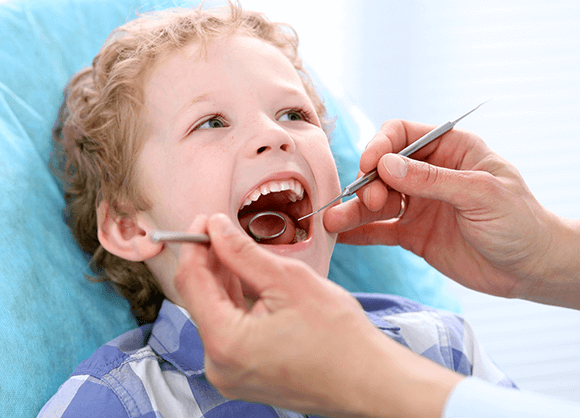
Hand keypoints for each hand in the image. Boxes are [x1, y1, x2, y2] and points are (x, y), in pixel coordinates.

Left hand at [173, 213, 461, 417]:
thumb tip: (216, 227)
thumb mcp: (289, 280)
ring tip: (238, 251)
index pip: (190, 282)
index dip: (194, 245)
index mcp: (225, 343)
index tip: (205, 220)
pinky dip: (236, 303)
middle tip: (222, 229)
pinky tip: (247, 280)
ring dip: (223, 280)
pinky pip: (229, 331)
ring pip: (214, 313)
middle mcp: (218, 365)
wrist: (368, 381)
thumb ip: (243, 252)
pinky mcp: (244, 375)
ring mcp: (230, 374)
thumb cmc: (340, 337)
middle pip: (199, 298)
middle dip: (209, 260)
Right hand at [324, 119, 578, 306]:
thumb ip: (432, 180)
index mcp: (449, 150)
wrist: (531, 268)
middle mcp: (429, 174)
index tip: (369, 165)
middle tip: (369, 203)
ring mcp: (419, 205)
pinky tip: (340, 236)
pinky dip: (360, 232)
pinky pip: (380, 230)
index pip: (402, 135)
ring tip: (333, 221)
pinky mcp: (413, 234)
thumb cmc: (520, 222)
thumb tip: (385, 165)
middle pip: (383, 169)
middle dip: (369, 184)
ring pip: (377, 201)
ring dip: (354, 210)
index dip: (380, 146)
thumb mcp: (480, 194)